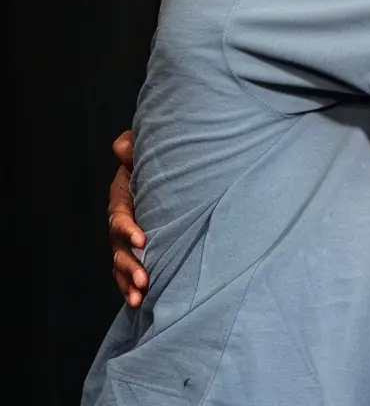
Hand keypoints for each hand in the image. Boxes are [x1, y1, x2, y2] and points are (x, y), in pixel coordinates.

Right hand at [109, 130, 147, 307]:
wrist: (170, 165)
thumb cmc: (158, 155)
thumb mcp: (145, 147)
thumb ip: (132, 146)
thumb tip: (122, 148)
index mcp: (122, 198)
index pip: (119, 217)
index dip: (128, 230)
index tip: (142, 241)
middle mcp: (121, 222)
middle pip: (119, 248)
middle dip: (129, 265)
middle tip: (143, 279)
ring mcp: (128, 239)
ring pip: (122, 264)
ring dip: (129, 281)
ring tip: (139, 296)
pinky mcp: (139, 249)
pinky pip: (129, 271)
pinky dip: (131, 286)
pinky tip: (140, 302)